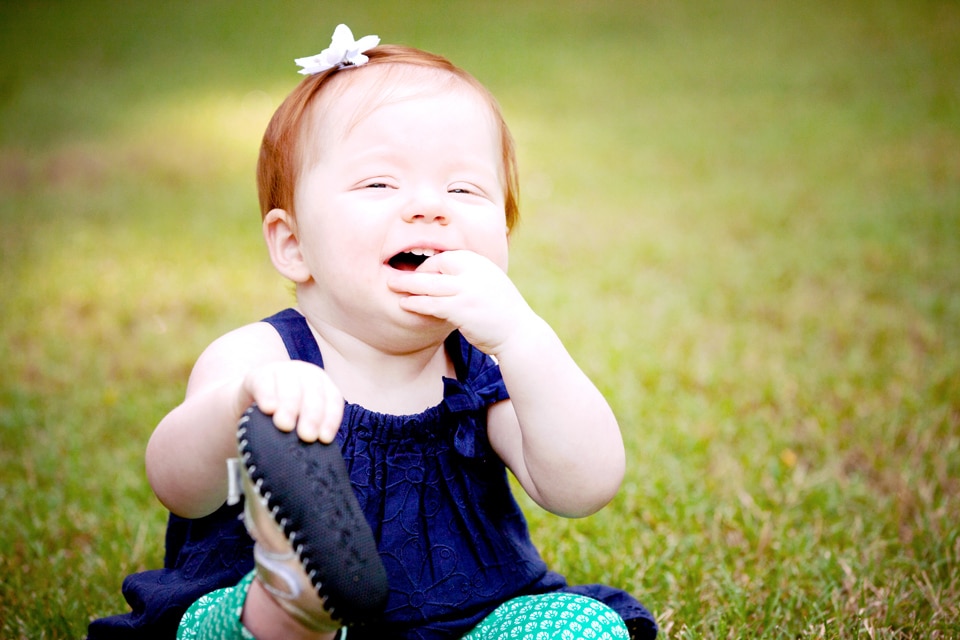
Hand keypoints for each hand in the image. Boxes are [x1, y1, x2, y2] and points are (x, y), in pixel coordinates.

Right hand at [241, 360, 343, 442]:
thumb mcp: (299, 423)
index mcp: (322, 385)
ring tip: (285, 426)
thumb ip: (308, 432)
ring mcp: (282, 371)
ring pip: (290, 385)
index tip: (324, 439)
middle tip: (306, 436)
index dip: (330, 419)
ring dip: (290, 406)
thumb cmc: (281, 417)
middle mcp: (305, 375)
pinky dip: (267, 395)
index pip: (332, 400)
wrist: (248, 405)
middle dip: (312, 415)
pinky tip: (268, 409)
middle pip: (314, 392)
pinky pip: (264, 382)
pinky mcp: (258, 374)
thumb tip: (314, 454)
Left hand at [386, 250, 535, 355]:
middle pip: (434, 266)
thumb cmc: (502, 312)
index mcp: (480, 263)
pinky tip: (404, 304)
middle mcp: (474, 272)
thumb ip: (470, 278)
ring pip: (429, 284)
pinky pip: (431, 303)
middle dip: (413, 272)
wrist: (520, 334)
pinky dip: (415, 303)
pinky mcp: (462, 309)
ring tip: (390, 286)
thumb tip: (446, 276)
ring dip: (407, 285)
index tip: (418, 277)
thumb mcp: (488, 285)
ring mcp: (468, 289)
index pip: (445, 258)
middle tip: (393, 277)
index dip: (428, 267)